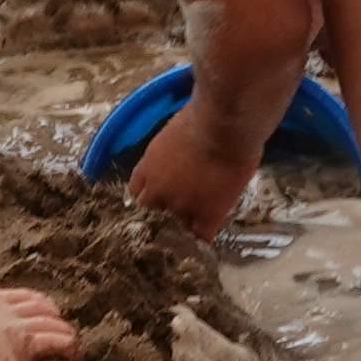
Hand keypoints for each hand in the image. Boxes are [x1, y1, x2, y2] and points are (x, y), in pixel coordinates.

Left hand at [124, 77, 284, 236]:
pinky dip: (203, 241)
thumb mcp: (174, 130)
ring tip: (194, 229)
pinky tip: (206, 244)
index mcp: (148, 167)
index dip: (150, 195)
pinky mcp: (206, 215)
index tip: (159, 196)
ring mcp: (181, 205)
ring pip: (176, 227)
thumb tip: (182, 148)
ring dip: (184, 227)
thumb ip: (171, 149)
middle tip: (178, 211)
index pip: (137, 191)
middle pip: (152, 212)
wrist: (223, 126)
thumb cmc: (204, 116)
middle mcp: (158, 190)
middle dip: (162, 213)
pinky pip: (202, 237)